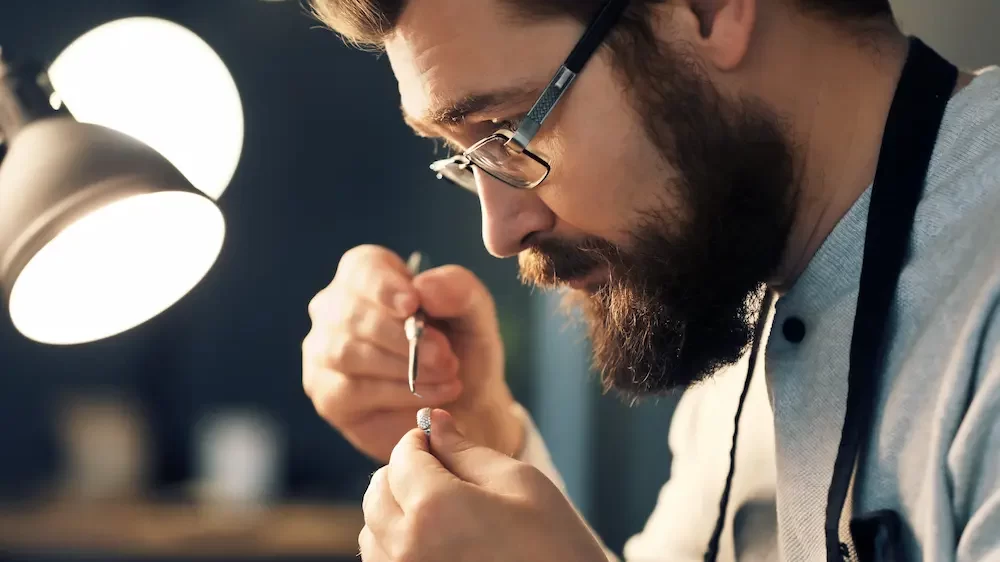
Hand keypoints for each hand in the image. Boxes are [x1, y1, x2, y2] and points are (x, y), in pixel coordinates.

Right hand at [303, 245, 522, 461]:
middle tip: (444, 356)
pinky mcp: (329, 395)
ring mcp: (324, 352)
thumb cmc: (462, 350)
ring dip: (404, 367)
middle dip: (403, 337)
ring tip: (446, 375)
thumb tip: (422, 288)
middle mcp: (336, 309)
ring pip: (349, 352)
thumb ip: (458, 289)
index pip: (361, 268)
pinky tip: (429, 398)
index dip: (383, 285)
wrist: (467, 407)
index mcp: (370, 276)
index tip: (412, 305)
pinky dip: (398, 394)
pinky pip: (353, 390)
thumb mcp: (475, 314)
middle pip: (352, 312)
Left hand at [359, 409, 606, 561]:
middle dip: (403, 473)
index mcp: (435, 507)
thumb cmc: (554, 545)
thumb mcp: (518, 483)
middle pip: (378, 490)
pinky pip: (382, 561)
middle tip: (442, 473)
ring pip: (372, 528)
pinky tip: (434, 540)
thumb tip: (435, 423)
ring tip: (439, 510)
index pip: (403, 456)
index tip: (439, 440)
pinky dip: (396, 543)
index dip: (421, 440)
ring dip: (396, 509)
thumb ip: (466, 451)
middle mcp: (407, 546)